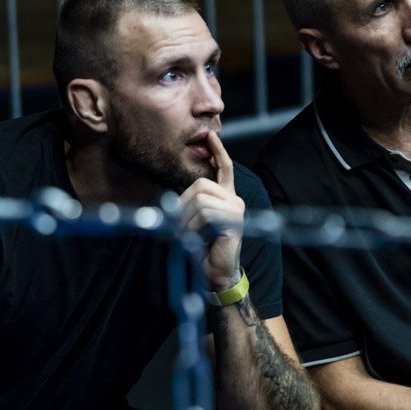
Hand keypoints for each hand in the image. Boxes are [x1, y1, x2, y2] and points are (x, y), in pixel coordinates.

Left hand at [177, 131, 244, 290]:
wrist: (216, 273)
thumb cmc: (203, 248)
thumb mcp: (194, 222)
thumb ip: (191, 205)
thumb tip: (175, 198)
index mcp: (226, 197)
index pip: (225, 169)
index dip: (218, 152)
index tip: (211, 135)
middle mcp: (234, 200)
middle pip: (201, 185)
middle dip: (182, 203)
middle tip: (179, 224)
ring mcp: (236, 211)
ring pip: (200, 200)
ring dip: (185, 219)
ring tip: (187, 235)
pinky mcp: (233, 223)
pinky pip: (205, 214)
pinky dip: (192, 227)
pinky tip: (195, 239)